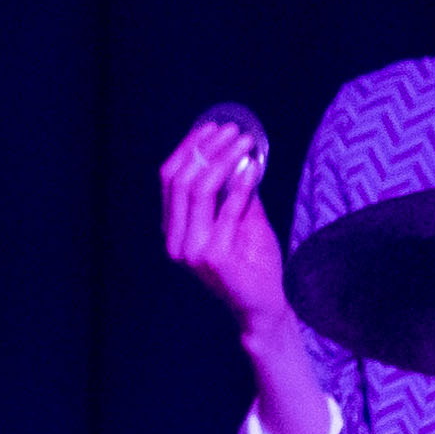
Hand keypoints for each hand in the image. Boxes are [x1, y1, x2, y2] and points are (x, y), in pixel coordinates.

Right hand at [157, 112, 292, 333]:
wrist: (264, 305)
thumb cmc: (254, 263)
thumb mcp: (241, 220)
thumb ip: (234, 193)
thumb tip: (238, 153)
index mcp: (174, 230)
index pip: (170, 180)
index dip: (188, 149)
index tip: (211, 128)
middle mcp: (175, 240)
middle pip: (180, 181)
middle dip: (206, 149)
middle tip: (233, 131)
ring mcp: (192, 250)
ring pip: (199, 190)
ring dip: (223, 160)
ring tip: (245, 143)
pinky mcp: (214, 257)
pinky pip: (228, 209)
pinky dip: (241, 183)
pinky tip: (253, 167)